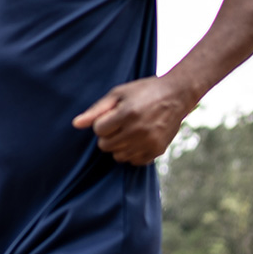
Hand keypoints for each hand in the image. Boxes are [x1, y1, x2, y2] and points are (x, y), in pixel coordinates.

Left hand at [72, 76, 191, 165]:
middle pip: (106, 145)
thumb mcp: (118, 93)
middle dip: (108, 135)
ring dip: (118, 146)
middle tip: (119, 124)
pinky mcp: (158, 150)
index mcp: (127, 113)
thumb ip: (96, 110)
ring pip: (118, 156)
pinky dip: (131, 153)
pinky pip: (133, 161)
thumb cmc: (143, 91)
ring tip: (128, 131)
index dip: (102, 123)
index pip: (98, 130)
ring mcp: (149, 142)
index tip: (112, 116)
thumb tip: (76, 124)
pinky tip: (137, 140)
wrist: (176, 95)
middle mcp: (139, 130)